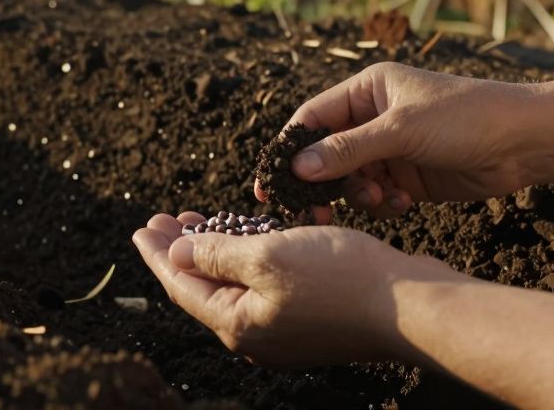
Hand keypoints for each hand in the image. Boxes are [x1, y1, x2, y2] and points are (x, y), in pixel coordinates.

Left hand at [131, 211, 455, 366]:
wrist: (413, 305)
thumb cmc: (342, 278)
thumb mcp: (268, 256)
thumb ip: (216, 255)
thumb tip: (176, 256)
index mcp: (238, 324)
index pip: (181, 286)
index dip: (159, 254)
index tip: (141, 227)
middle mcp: (257, 335)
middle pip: (205, 287)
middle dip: (184, 249)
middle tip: (167, 217)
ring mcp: (286, 329)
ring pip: (237, 285)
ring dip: (218, 250)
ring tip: (203, 220)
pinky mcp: (313, 318)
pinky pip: (267, 286)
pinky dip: (252, 258)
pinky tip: (254, 234)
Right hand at [255, 62, 533, 220]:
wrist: (526, 142)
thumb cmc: (465, 117)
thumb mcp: (401, 130)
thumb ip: (347, 150)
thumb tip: (297, 167)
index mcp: (367, 90)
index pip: (313, 119)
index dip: (289, 149)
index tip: (269, 182)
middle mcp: (374, 117)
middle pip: (327, 154)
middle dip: (321, 182)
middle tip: (311, 212)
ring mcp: (392, 149)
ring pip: (351, 179)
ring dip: (357, 195)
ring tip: (376, 200)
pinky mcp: (410, 177)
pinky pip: (378, 195)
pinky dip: (382, 204)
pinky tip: (402, 204)